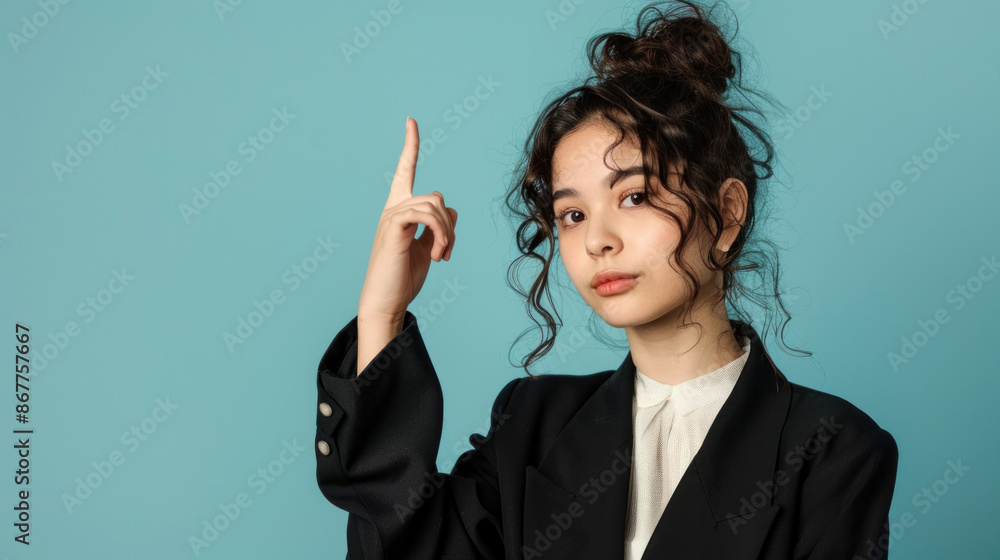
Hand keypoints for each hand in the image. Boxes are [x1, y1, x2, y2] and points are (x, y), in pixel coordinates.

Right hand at [357, 117, 457, 322]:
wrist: (386, 301)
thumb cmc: (403, 277)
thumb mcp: (429, 248)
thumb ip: (438, 227)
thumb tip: (450, 210)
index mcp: (399, 211)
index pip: (406, 171)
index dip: (410, 146)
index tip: (411, 121)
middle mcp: (392, 209)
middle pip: (436, 196)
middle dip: (450, 225)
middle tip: (447, 253)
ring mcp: (390, 217)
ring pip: (435, 205)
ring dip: (447, 233)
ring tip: (442, 256)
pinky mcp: (393, 228)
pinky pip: (425, 215)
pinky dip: (439, 234)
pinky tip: (438, 255)